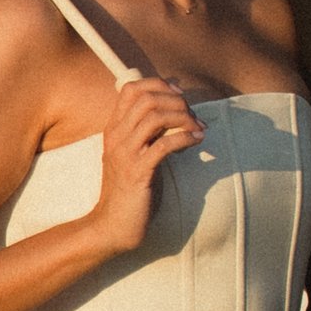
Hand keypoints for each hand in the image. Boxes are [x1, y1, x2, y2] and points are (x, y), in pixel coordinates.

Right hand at [90, 75, 204, 255]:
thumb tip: (176, 115)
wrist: (112, 225)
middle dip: (177, 102)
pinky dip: (185, 138)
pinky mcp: (137, 173)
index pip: (131, 89)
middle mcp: (117, 136)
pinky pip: (164, 145)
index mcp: (114, 129)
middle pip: (147, 98)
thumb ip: (149, 134)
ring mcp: (125, 154)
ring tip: (199, 130)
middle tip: (194, 118)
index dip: (159, 85)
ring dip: (184, 119)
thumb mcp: (136, 155)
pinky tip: (197, 142)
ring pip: (155, 117)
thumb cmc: (129, 191)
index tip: (180, 96)